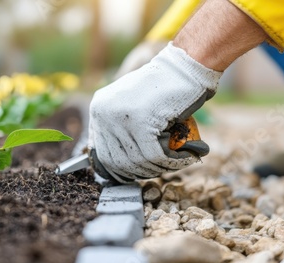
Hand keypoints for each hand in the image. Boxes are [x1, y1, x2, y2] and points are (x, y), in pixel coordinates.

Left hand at [88, 42, 221, 182]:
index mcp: (98, 109)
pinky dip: (173, 162)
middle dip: (142, 171)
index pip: (102, 153)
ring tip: (177, 161)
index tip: (135, 175)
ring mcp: (120, 119)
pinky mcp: (140, 124)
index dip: (120, 170)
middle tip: (161, 169)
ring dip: (160, 168)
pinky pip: (155, 157)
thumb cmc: (163, 86)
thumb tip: (116, 164)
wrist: (184, 67)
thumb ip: (119, 127)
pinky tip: (185, 158)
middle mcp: (103, 113)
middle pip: (118, 161)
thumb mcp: (131, 104)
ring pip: (138, 162)